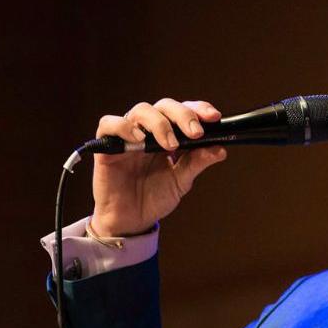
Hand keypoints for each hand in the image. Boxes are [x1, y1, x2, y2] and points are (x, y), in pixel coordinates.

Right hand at [90, 98, 227, 236]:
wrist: (130, 221)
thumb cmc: (154, 198)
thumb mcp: (181, 181)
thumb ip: (197, 163)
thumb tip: (220, 149)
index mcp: (169, 134)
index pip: (183, 111)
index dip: (198, 109)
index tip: (214, 118)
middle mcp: (148, 130)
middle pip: (164, 106)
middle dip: (183, 115)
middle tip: (196, 133)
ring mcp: (128, 135)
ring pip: (141, 110)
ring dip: (159, 123)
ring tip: (170, 145)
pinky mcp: (107, 146)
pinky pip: (109, 124)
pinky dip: (123, 126)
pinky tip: (138, 139)